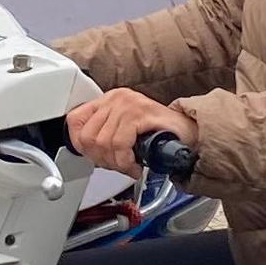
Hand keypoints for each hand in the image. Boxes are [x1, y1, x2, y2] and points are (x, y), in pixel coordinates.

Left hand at [65, 88, 195, 170]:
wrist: (190, 134)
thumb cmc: (160, 134)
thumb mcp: (124, 132)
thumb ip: (104, 135)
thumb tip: (86, 151)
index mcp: (108, 100)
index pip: (75, 121)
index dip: (81, 145)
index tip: (95, 157)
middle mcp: (116, 98)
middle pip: (87, 136)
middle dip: (101, 159)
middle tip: (118, 165)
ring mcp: (127, 103)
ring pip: (103, 142)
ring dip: (116, 163)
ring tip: (129, 166)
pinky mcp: (139, 112)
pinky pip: (120, 144)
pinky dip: (125, 162)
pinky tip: (135, 166)